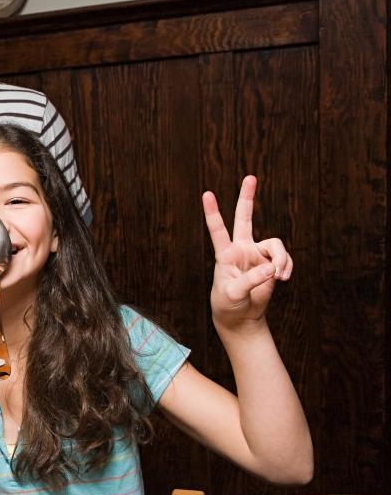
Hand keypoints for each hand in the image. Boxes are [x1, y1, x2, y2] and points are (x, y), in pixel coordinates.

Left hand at [203, 176, 292, 332]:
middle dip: (247, 198)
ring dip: (281, 259)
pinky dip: (287, 267)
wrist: (241, 317)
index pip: (218, 230)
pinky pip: (284, 258)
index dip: (213, 212)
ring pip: (276, 244)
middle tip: (250, 177)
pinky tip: (283, 278)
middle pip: (245, 218)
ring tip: (279, 277)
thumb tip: (271, 268)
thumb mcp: (233, 293)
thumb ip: (250, 280)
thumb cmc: (228, 304)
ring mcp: (257, 254)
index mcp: (224, 255)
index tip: (207, 194)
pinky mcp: (272, 263)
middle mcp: (241, 250)